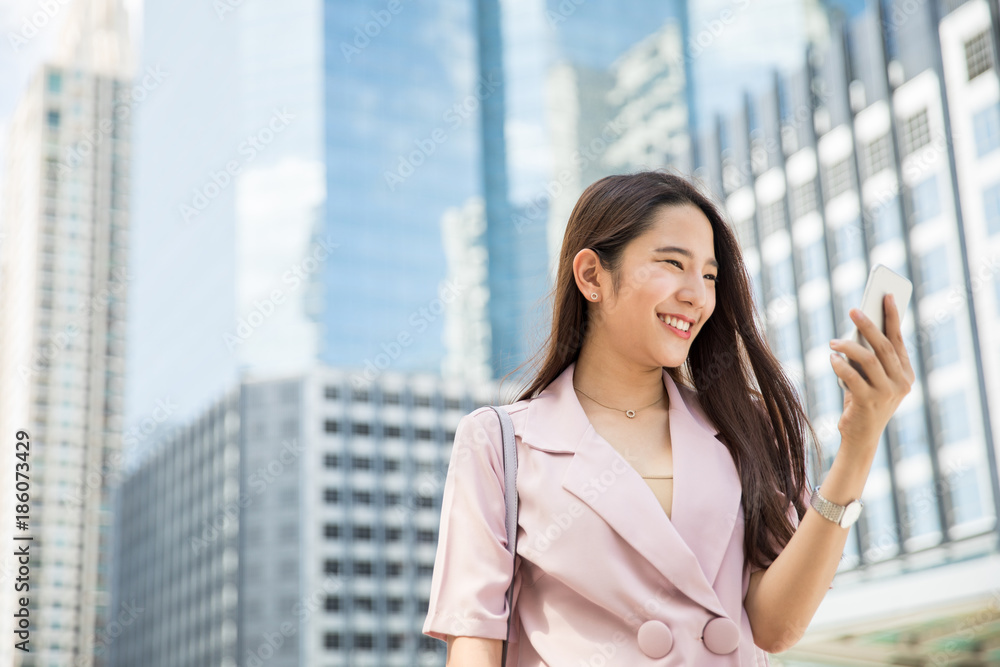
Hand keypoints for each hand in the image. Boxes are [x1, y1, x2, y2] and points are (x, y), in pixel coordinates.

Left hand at [829, 294, 915, 453]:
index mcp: (905, 375)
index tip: (885, 296)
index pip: (898, 340)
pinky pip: (853, 378)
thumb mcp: (870, 378)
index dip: (892, 317)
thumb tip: (858, 328)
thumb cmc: (862, 401)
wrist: (861, 438)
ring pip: (869, 360)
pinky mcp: (869, 403)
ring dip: (848, 347)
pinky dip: (840, 366)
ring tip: (832, 342)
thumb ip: (869, 358)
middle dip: (869, 326)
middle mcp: (901, 383)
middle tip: (853, 310)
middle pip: (884, 347)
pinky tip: (831, 359)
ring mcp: (887, 394)